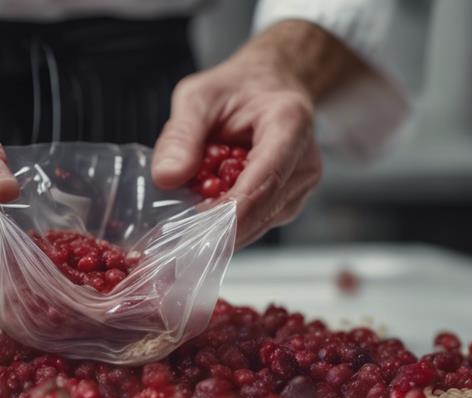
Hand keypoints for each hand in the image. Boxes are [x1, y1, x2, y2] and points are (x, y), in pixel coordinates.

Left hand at [152, 20, 366, 247]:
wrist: (268, 87)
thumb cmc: (237, 88)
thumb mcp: (199, 97)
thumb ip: (181, 135)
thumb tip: (166, 178)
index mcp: (289, 125)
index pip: (265, 181)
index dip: (230, 211)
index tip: (194, 230)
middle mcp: (305, 162)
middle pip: (261, 211)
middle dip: (216, 228)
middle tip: (173, 237)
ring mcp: (300, 187)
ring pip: (257, 224)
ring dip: (220, 224)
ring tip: (189, 207)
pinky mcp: (289, 203)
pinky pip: (255, 223)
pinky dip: (227, 221)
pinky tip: (208, 205)